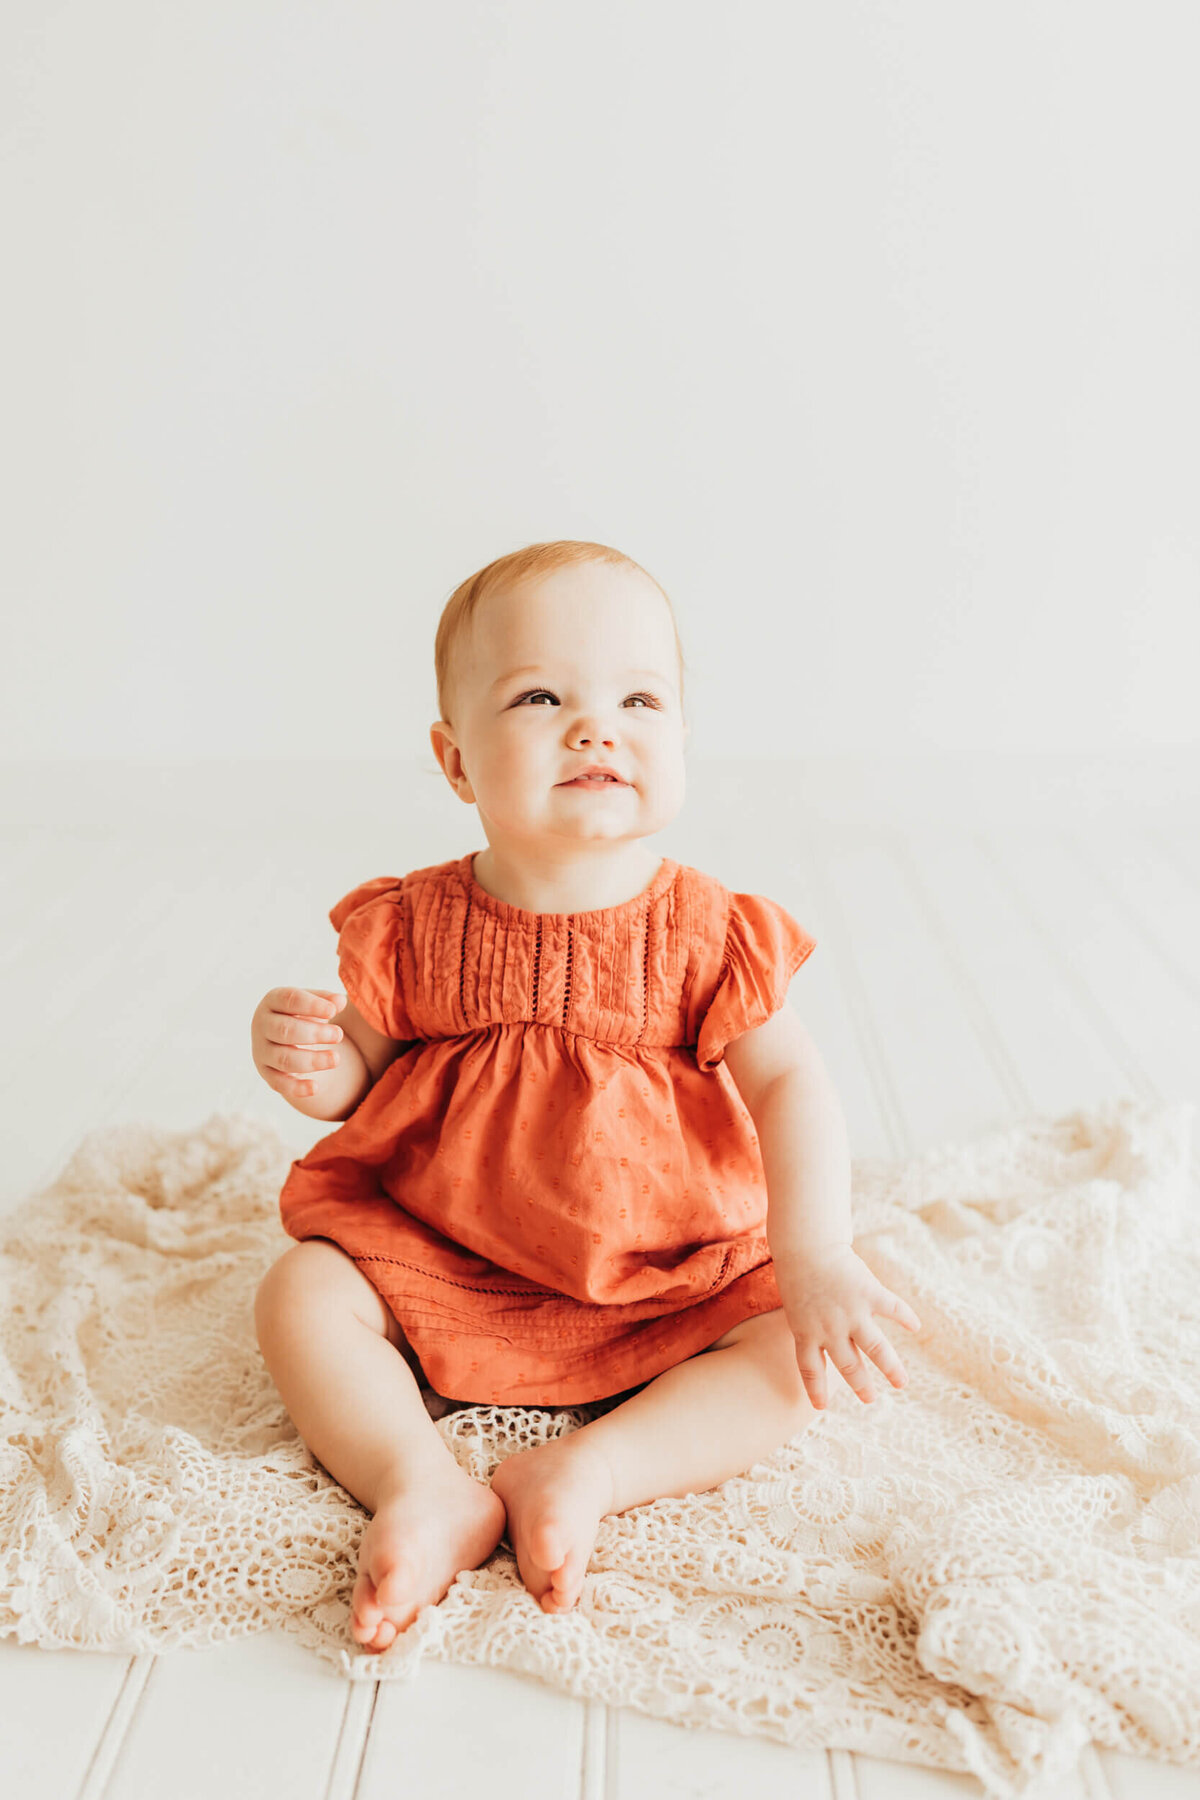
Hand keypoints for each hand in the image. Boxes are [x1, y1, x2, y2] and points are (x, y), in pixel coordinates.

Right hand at [251, 986, 345, 1099]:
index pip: (289, 999)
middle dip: (313, 1034)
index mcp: (273, 1000)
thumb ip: (328, 1000)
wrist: (286, 1037)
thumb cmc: (303, 1013)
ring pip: (284, 1059)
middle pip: (285, 1030)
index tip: (333, 1011)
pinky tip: (316, 1088)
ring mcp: (262, 1051)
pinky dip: (296, 1087)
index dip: (311, 1005)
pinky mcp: (267, 1073)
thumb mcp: (315, 1003)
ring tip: (336, 1059)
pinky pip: (280, 1083)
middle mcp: (262, 1025)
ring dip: (312, 1060)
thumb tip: (339, 1002)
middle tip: (339, 1035)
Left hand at [772, 1243, 921, 1410]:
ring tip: (902, 1383)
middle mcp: (829, 1329)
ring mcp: (851, 1313)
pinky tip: (915, 1325)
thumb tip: (824, 1342)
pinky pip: (892, 1309)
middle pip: (848, 1365)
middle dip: (861, 1385)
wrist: (807, 1244)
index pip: (810, 1369)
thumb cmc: (798, 1273)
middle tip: (870, 1400)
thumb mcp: (796, 1306)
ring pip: (876, 1348)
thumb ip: (811, 1326)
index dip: (816, 1389)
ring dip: (891, 1368)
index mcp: (806, 1332)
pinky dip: (905, 1317)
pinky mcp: (869, 1294)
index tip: (821, 1407)